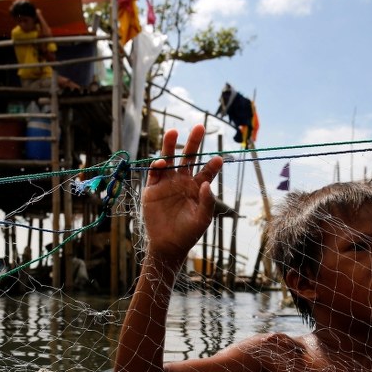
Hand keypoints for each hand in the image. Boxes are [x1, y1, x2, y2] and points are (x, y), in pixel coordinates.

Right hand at [142, 125, 222, 262]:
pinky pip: (154, 174)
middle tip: (199, 127)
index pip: (207, 171)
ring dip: (170, 146)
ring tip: (173, 132)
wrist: (167, 245)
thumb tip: (206, 184)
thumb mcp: (203, 220)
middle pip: (188, 158)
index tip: (219, 159)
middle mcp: (183, 181)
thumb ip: (207, 202)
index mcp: (198, 188)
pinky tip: (161, 162)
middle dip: (194, 143)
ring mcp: (167, 183)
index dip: (212, 164)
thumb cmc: (188, 233)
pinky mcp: (153, 189)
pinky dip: (157, 166)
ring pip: (169, 160)